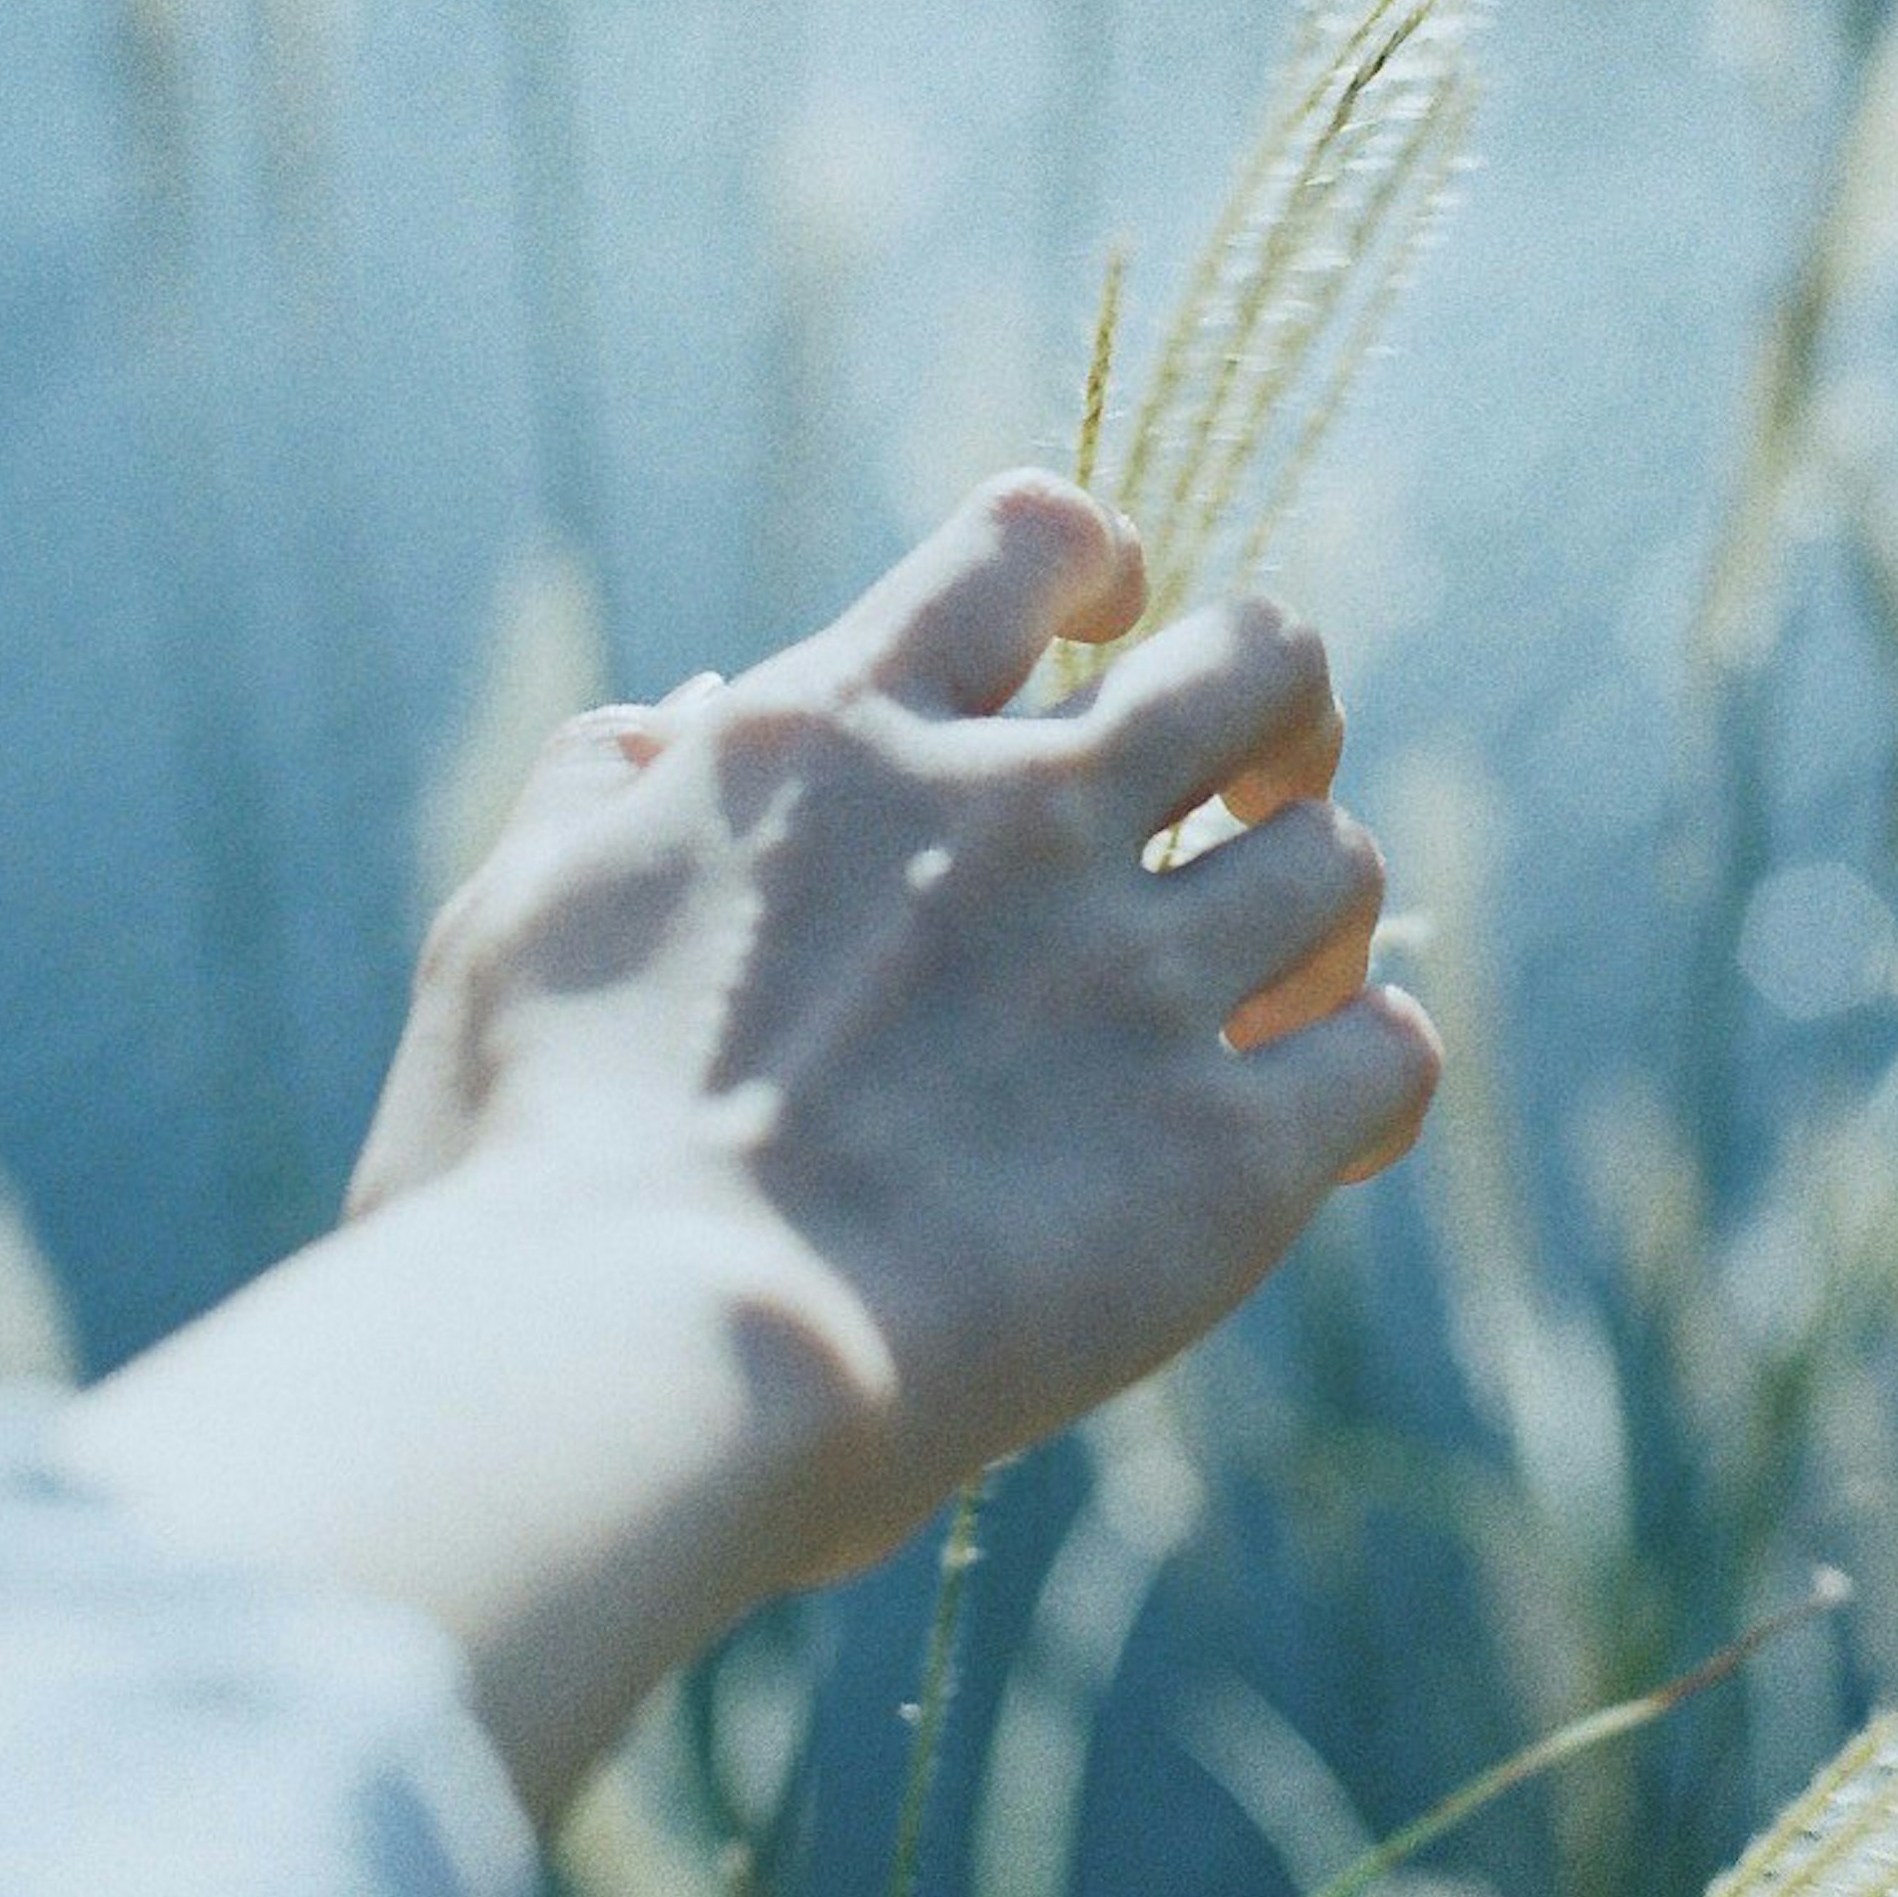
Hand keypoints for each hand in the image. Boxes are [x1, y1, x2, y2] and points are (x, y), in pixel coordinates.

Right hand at [355, 470, 1439, 1572]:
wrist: (633, 1356)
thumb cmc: (530, 1168)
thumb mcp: (508, 929)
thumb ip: (594, 798)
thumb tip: (666, 721)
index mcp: (835, 737)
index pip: (1030, 541)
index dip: (1097, 563)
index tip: (1106, 625)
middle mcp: (1014, 818)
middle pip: (1255, 658)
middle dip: (1277, 704)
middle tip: (1252, 786)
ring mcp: (1135, 977)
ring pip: (1336, 859)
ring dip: (1315, 907)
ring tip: (1279, 985)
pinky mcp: (1226, 1152)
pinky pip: (1389, 1054)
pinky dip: (1373, 1064)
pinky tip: (1325, 1114)